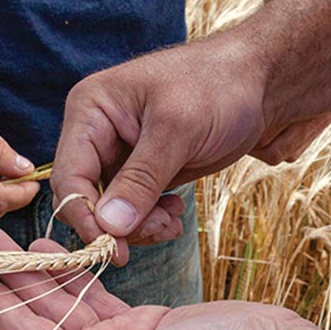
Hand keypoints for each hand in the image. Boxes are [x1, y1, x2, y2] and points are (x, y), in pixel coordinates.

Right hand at [51, 37, 267, 249]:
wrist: (260, 82)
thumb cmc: (218, 86)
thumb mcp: (177, 130)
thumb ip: (141, 179)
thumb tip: (109, 226)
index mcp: (90, 110)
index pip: (69, 174)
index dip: (85, 214)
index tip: (112, 247)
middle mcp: (96, 133)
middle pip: (84, 197)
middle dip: (116, 223)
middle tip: (157, 229)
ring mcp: (118, 154)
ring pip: (108, 210)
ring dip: (138, 225)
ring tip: (172, 221)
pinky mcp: (141, 172)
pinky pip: (131, 209)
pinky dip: (150, 220)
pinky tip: (174, 214)